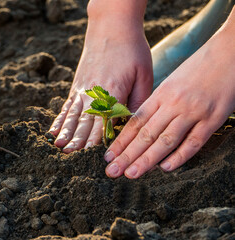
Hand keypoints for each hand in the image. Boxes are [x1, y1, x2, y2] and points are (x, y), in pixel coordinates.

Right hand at [49, 0, 152, 152]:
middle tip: (71, 161)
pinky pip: (66, 106)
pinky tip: (53, 132)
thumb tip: (132, 125)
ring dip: (66, 134)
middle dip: (78, 143)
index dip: (97, 142)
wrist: (111, 25)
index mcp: (112, 92)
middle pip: (84, 122)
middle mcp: (93, 93)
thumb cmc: (132, 50)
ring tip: (59, 149)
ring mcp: (82, 89)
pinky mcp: (77, 85)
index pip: (104, 122)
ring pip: (72, 116)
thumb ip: (137, 102)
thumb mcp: (144, 75)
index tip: (93, 159)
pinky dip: (59, 120)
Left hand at [105, 24, 234, 178]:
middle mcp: (173, 104)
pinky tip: (165, 168)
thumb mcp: (171, 83)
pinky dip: (179, 156)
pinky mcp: (213, 119)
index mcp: (160, 95)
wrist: (229, 53)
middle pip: (146, 134)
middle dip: (127, 155)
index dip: (121, 141)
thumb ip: (158, 104)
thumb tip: (142, 126)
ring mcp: (193, 112)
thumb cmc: (198, 68)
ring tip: (131, 173)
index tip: (108, 156)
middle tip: (112, 171)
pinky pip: (194, 141)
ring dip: (147, 159)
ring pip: (165, 140)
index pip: (135, 122)